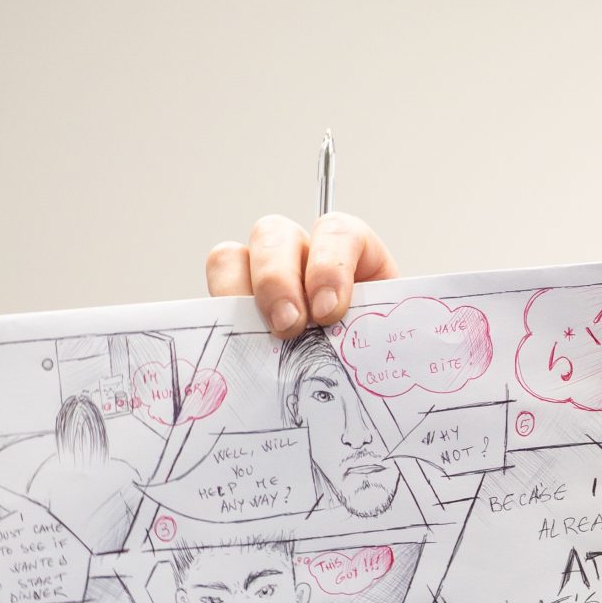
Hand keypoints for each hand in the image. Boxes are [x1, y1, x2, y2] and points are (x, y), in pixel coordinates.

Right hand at [204, 214, 398, 336]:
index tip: (329, 311)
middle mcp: (304, 256)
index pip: (337, 232)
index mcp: (352, 253)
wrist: (366, 371)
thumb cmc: (376, 349)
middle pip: (274, 234)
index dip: (330, 266)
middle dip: (277, 280)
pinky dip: (218, 316)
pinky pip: (213, 295)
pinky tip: (237, 344)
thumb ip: (381, 333)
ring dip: (238, 293)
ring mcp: (264, 276)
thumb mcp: (388, 336)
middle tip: (289, 325)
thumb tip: (378, 348)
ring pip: (231, 257)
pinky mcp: (237, 304)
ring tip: (258, 335)